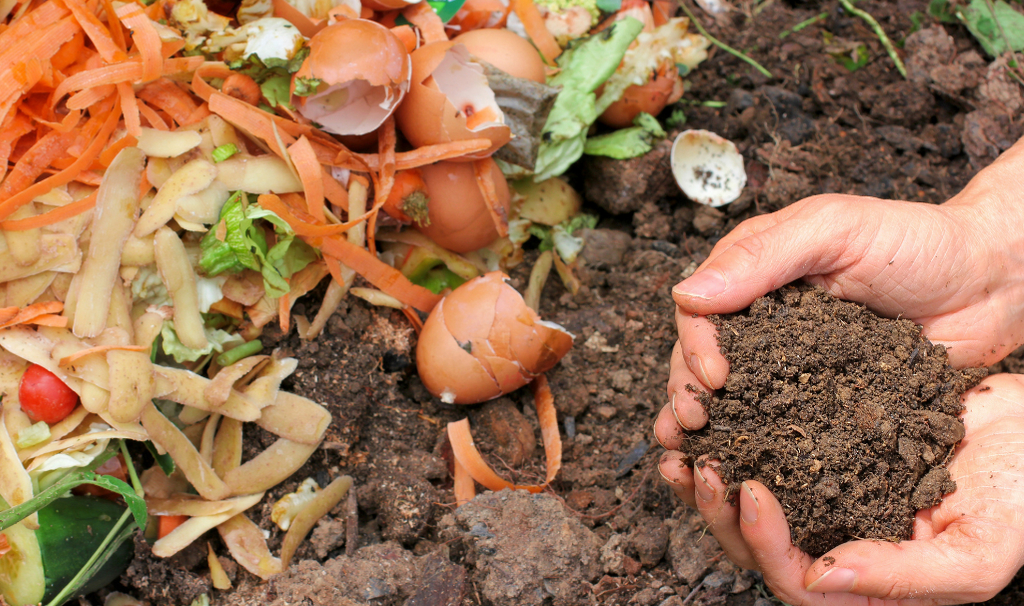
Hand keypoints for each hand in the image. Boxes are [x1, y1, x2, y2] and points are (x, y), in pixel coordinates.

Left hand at [657, 374, 1023, 604]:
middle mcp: (838, 543)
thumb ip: (903, 576)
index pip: (796, 582)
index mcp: (868, 583)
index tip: (750, 490)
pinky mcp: (822, 453)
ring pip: (750, 503)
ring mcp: (827, 498)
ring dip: (711, 479)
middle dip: (719, 511)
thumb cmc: (1020, 498)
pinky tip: (715, 412)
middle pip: (757, 547)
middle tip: (698, 465)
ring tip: (682, 444)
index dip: (764, 542)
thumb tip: (819, 576)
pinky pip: (766, 452)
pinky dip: (736, 437)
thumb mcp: (978, 552)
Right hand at [659, 137, 1023, 440]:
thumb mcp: (834, 230)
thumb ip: (762, 257)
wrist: (991, 283)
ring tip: (694, 457)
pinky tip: (741, 470)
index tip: (714, 377)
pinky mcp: (822, 400)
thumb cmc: (918, 242)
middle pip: (704, 359)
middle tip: (695, 424)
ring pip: (734, 397)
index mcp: (755, 274)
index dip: (695, 345)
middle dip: (689, 392)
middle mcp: (764, 320)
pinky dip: (756, 447)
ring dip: (709, 426)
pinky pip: (782, 424)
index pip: (700, 311)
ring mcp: (792, 363)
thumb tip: (687, 294)